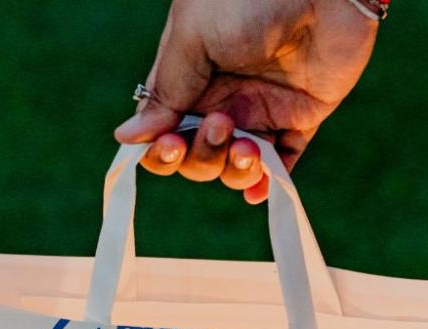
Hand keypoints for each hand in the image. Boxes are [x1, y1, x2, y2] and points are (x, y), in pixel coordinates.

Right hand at [114, 0, 378, 205]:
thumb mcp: (192, 38)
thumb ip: (165, 93)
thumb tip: (126, 138)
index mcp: (189, 75)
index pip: (163, 130)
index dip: (161, 150)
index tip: (168, 145)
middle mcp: (221, 95)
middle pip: (197, 154)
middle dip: (201, 156)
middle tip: (221, 124)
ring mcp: (262, 107)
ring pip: (236, 164)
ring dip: (234, 169)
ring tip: (248, 148)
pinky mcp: (301, 115)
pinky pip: (282, 161)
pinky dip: (267, 182)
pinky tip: (257, 191)